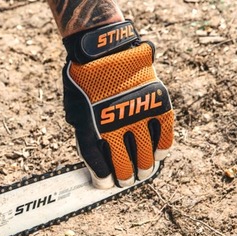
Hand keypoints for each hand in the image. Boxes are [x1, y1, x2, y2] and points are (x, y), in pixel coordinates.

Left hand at [62, 21, 173, 188]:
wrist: (103, 49)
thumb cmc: (84, 82)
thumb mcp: (74, 109)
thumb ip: (84, 134)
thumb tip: (97, 163)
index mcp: (90, 125)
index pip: (97, 161)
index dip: (102, 177)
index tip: (105, 185)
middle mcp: (114, 123)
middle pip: (123, 161)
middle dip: (125, 176)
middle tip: (127, 182)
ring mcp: (137, 113)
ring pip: (144, 152)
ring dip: (144, 168)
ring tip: (143, 174)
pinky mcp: (156, 102)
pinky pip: (162, 132)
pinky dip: (162, 146)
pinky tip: (159, 155)